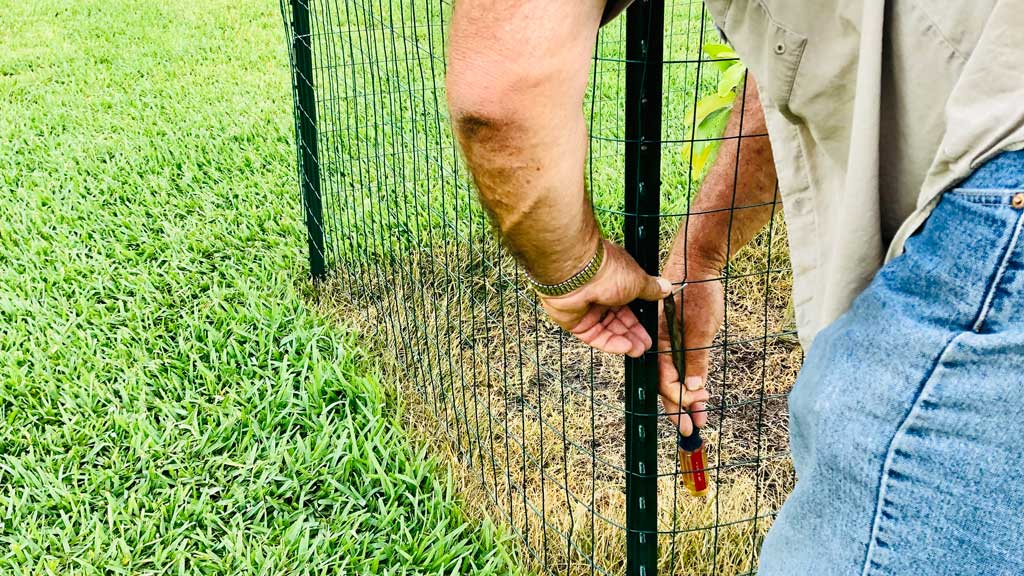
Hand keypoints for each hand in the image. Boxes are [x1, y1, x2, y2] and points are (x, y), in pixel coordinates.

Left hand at [539, 240, 671, 357]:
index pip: (629, 305)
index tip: (651, 329)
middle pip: (619, 320)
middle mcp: (600, 294)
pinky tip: (625, 347)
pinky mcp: (576, 323)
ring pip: (608, 330)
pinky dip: (611, 343)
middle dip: (634, 333)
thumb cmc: (607, 271)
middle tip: (646, 345)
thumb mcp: (638, 281)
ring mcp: (587, 309)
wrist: (577, 275)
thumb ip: (651, 289)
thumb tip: (666, 287)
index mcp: (615, 281)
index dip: (640, 318)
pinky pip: (595, 337)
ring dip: (625, 340)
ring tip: (639, 350)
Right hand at [657, 261, 722, 435]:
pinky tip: (699, 391)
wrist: (698, 262)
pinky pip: (680, 364)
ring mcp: (669, 341)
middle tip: (691, 430)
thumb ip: (695, 360)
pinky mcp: (679, 336)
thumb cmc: (698, 292)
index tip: (697, 410)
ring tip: (701, 417)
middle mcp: (661, 344)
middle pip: (665, 384)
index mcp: (659, 343)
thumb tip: (692, 390)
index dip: (680, 400)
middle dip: (678, 408)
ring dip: (687, 397)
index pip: (665, 381)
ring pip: (674, 376)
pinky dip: (690, 380)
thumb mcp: (701, 329)